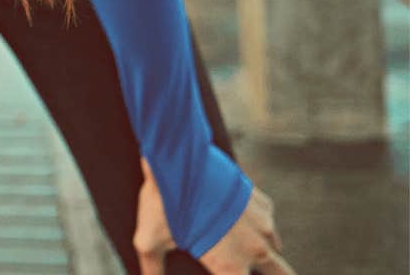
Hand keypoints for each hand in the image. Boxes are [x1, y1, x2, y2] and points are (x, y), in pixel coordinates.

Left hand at [135, 156, 293, 274]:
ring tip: (240, 247)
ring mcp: (264, 226)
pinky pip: (268, 223)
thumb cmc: (163, 205)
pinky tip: (237, 220)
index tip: (225, 270)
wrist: (180, 160)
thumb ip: (153, 267)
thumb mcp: (149, 242)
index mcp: (231, 268)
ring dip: (262, 252)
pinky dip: (257, 226)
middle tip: (247, 265)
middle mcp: (256, 250)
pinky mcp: (264, 204)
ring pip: (275, 250)